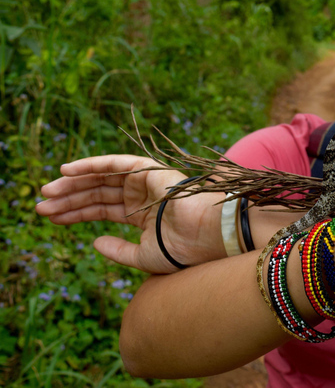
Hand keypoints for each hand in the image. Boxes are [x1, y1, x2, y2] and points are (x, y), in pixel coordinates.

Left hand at [36, 155, 224, 272]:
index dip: (75, 213)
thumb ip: (117, 251)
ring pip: (101, 179)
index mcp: (142, 215)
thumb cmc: (183, 250)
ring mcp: (145, 182)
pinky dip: (90, 164)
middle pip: (96, 193)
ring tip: (46, 192)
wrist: (208, 238)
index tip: (50, 217)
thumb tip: (93, 241)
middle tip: (40, 204)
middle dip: (68, 198)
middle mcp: (142, 196)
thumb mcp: (143, 256)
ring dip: (73, 183)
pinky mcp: (148, 170)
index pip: (102, 211)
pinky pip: (114, 164)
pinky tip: (66, 171)